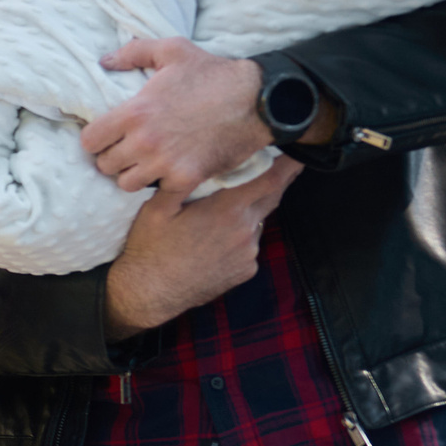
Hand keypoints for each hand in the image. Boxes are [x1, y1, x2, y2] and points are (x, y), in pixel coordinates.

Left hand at [83, 38, 268, 196]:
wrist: (259, 101)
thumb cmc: (214, 74)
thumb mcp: (173, 50)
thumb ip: (134, 52)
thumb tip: (104, 61)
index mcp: (134, 112)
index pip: (90, 141)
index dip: (96, 139)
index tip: (107, 137)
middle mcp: (144, 142)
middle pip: (105, 165)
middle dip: (113, 158)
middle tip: (127, 151)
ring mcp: (165, 164)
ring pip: (127, 184)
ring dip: (133, 175)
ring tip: (145, 165)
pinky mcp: (187, 179)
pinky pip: (159, 196)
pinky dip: (161, 189)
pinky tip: (168, 177)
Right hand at [104, 157, 302, 338]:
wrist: (151, 293)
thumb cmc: (150, 248)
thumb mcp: (157, 208)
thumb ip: (183, 181)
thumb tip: (200, 159)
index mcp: (227, 209)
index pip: (271, 179)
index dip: (288, 163)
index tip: (294, 152)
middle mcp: (245, 230)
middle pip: (272, 197)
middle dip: (273, 181)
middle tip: (270, 167)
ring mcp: (248, 252)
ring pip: (257, 221)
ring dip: (247, 213)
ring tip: (218, 216)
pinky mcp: (247, 270)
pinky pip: (249, 245)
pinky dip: (239, 238)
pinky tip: (214, 242)